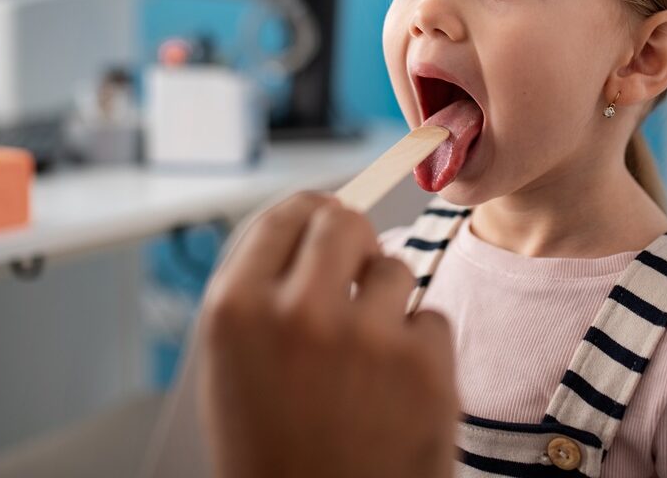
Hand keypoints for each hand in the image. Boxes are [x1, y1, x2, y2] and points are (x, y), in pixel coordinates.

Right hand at [197, 191, 458, 477]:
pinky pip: (431, 317)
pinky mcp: (424, 365)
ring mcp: (365, 337)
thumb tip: (314, 219)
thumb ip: (264, 291)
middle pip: (343, 223)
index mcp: (235, 310)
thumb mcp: (235, 366)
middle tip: (356, 271)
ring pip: (394, 269)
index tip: (326, 222)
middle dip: (353, 242)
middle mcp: (297, 313)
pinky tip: (395, 392)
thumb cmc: (272, 452)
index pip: (286, 214)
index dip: (312, 216)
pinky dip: (421, 348)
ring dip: (387, 301)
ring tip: (369, 361)